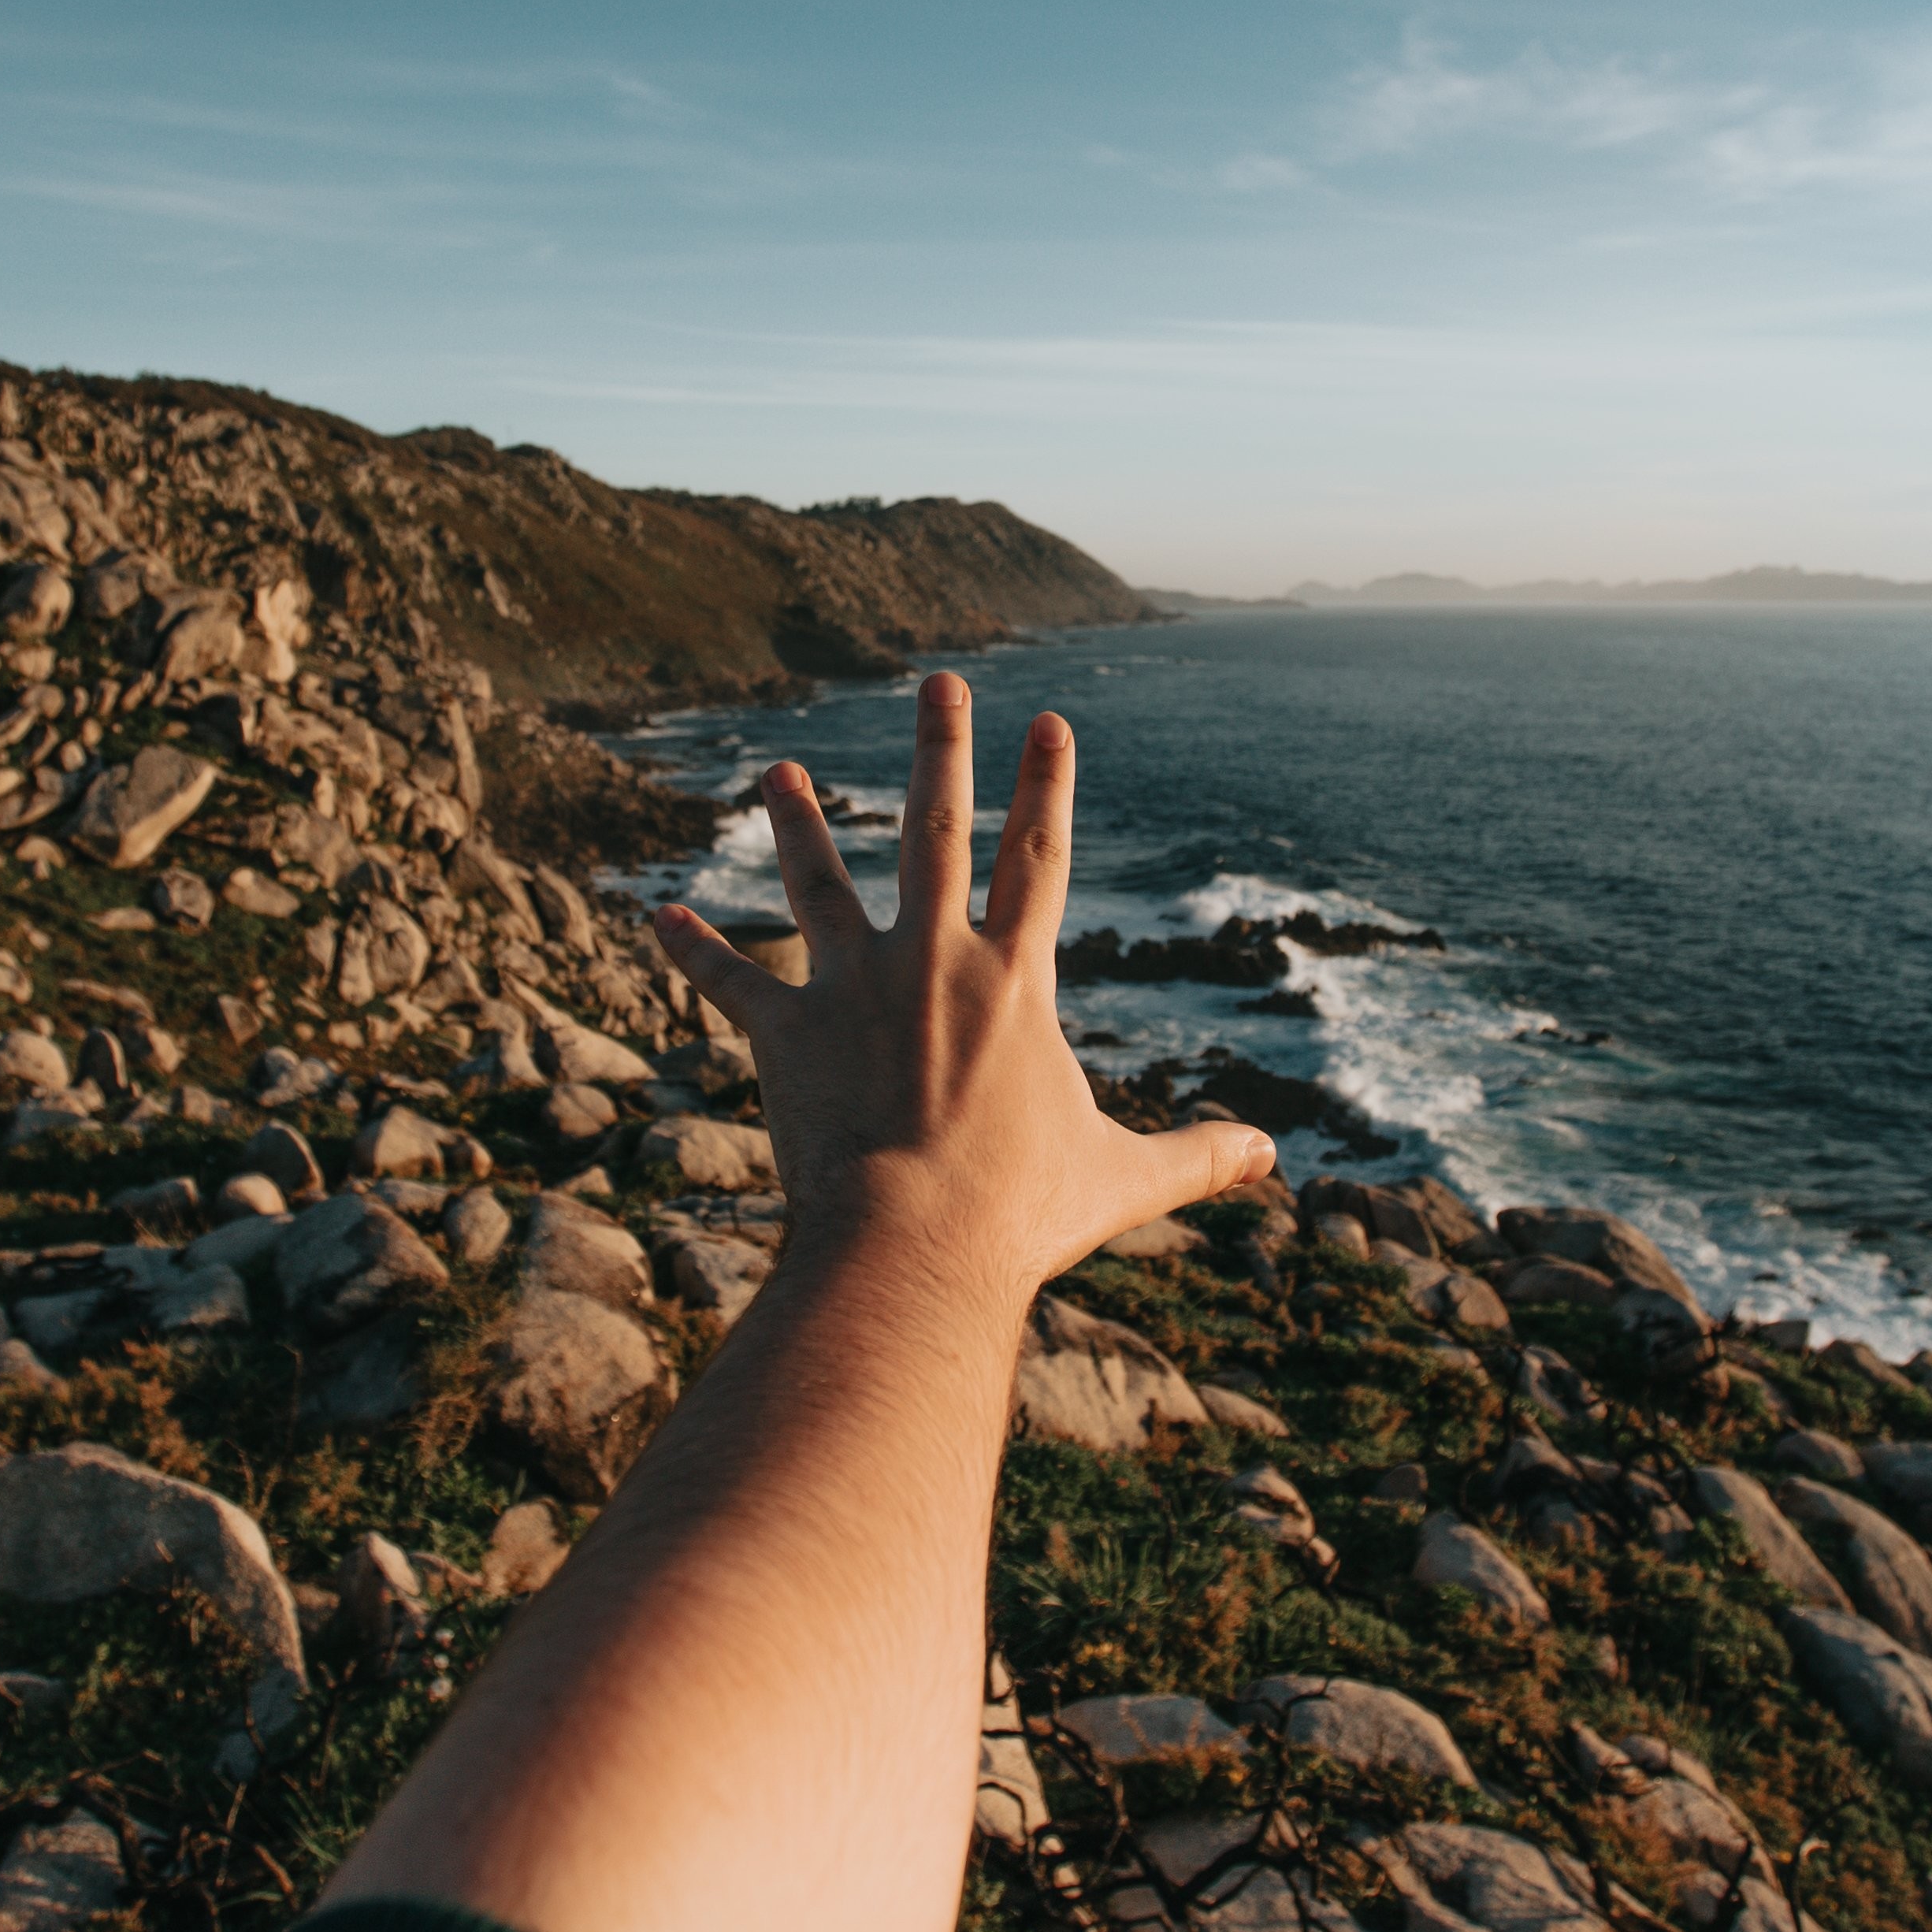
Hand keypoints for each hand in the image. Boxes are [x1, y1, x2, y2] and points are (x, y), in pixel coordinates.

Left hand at [654, 671, 1276, 1312]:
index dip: (1047, 787)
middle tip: (938, 681)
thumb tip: (1272, 1160)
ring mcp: (853, 991)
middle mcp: (931, 962)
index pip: (1038, 859)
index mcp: (1013, 981)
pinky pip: (733, 984)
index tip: (1049, 721)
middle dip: (942, 749)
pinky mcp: (787, 1035)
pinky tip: (658, 920)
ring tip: (777, 770)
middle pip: (935, 831)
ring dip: (798, 824)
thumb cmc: (1020, 1217)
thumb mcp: (1123, 1180)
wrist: (912, 1251)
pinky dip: (696, 952)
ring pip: (820, 885)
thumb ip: (1197, 1157)